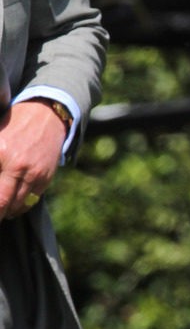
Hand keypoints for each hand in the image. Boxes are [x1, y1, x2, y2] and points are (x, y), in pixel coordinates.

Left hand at [0, 101, 67, 219]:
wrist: (46, 116)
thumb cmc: (14, 125)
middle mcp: (17, 165)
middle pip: (2, 202)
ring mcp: (33, 174)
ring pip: (16, 206)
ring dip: (6, 212)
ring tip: (1, 211)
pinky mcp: (45, 179)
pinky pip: (30, 201)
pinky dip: (20, 206)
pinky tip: (12, 205)